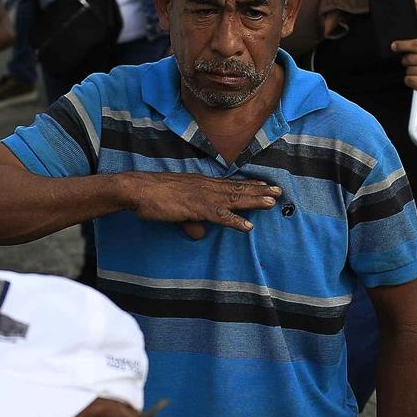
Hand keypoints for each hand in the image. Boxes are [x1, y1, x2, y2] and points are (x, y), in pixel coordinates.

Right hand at [125, 170, 281, 237]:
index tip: (265, 184)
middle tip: (279, 191)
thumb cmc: (152, 197)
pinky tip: (248, 226)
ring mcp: (203, 196)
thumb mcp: (176, 208)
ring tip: (273, 202)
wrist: (137, 190)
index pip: (230, 184)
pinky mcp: (196, 208)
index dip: (249, 185)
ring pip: (234, 199)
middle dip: (259, 190)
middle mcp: (206, 186)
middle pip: (238, 188)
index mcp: (202, 183)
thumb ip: (191, 221)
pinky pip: (220, 216)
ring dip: (254, 201)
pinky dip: (235, 221)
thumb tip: (199, 233)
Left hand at [391, 33, 416, 96]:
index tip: (394, 46)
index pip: (416, 44)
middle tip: (414, 62)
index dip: (403, 44)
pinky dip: (410, 80)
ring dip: (410, 71)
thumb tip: (410, 34)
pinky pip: (408, 80)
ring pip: (408, 70)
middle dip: (406, 60)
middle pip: (409, 58)